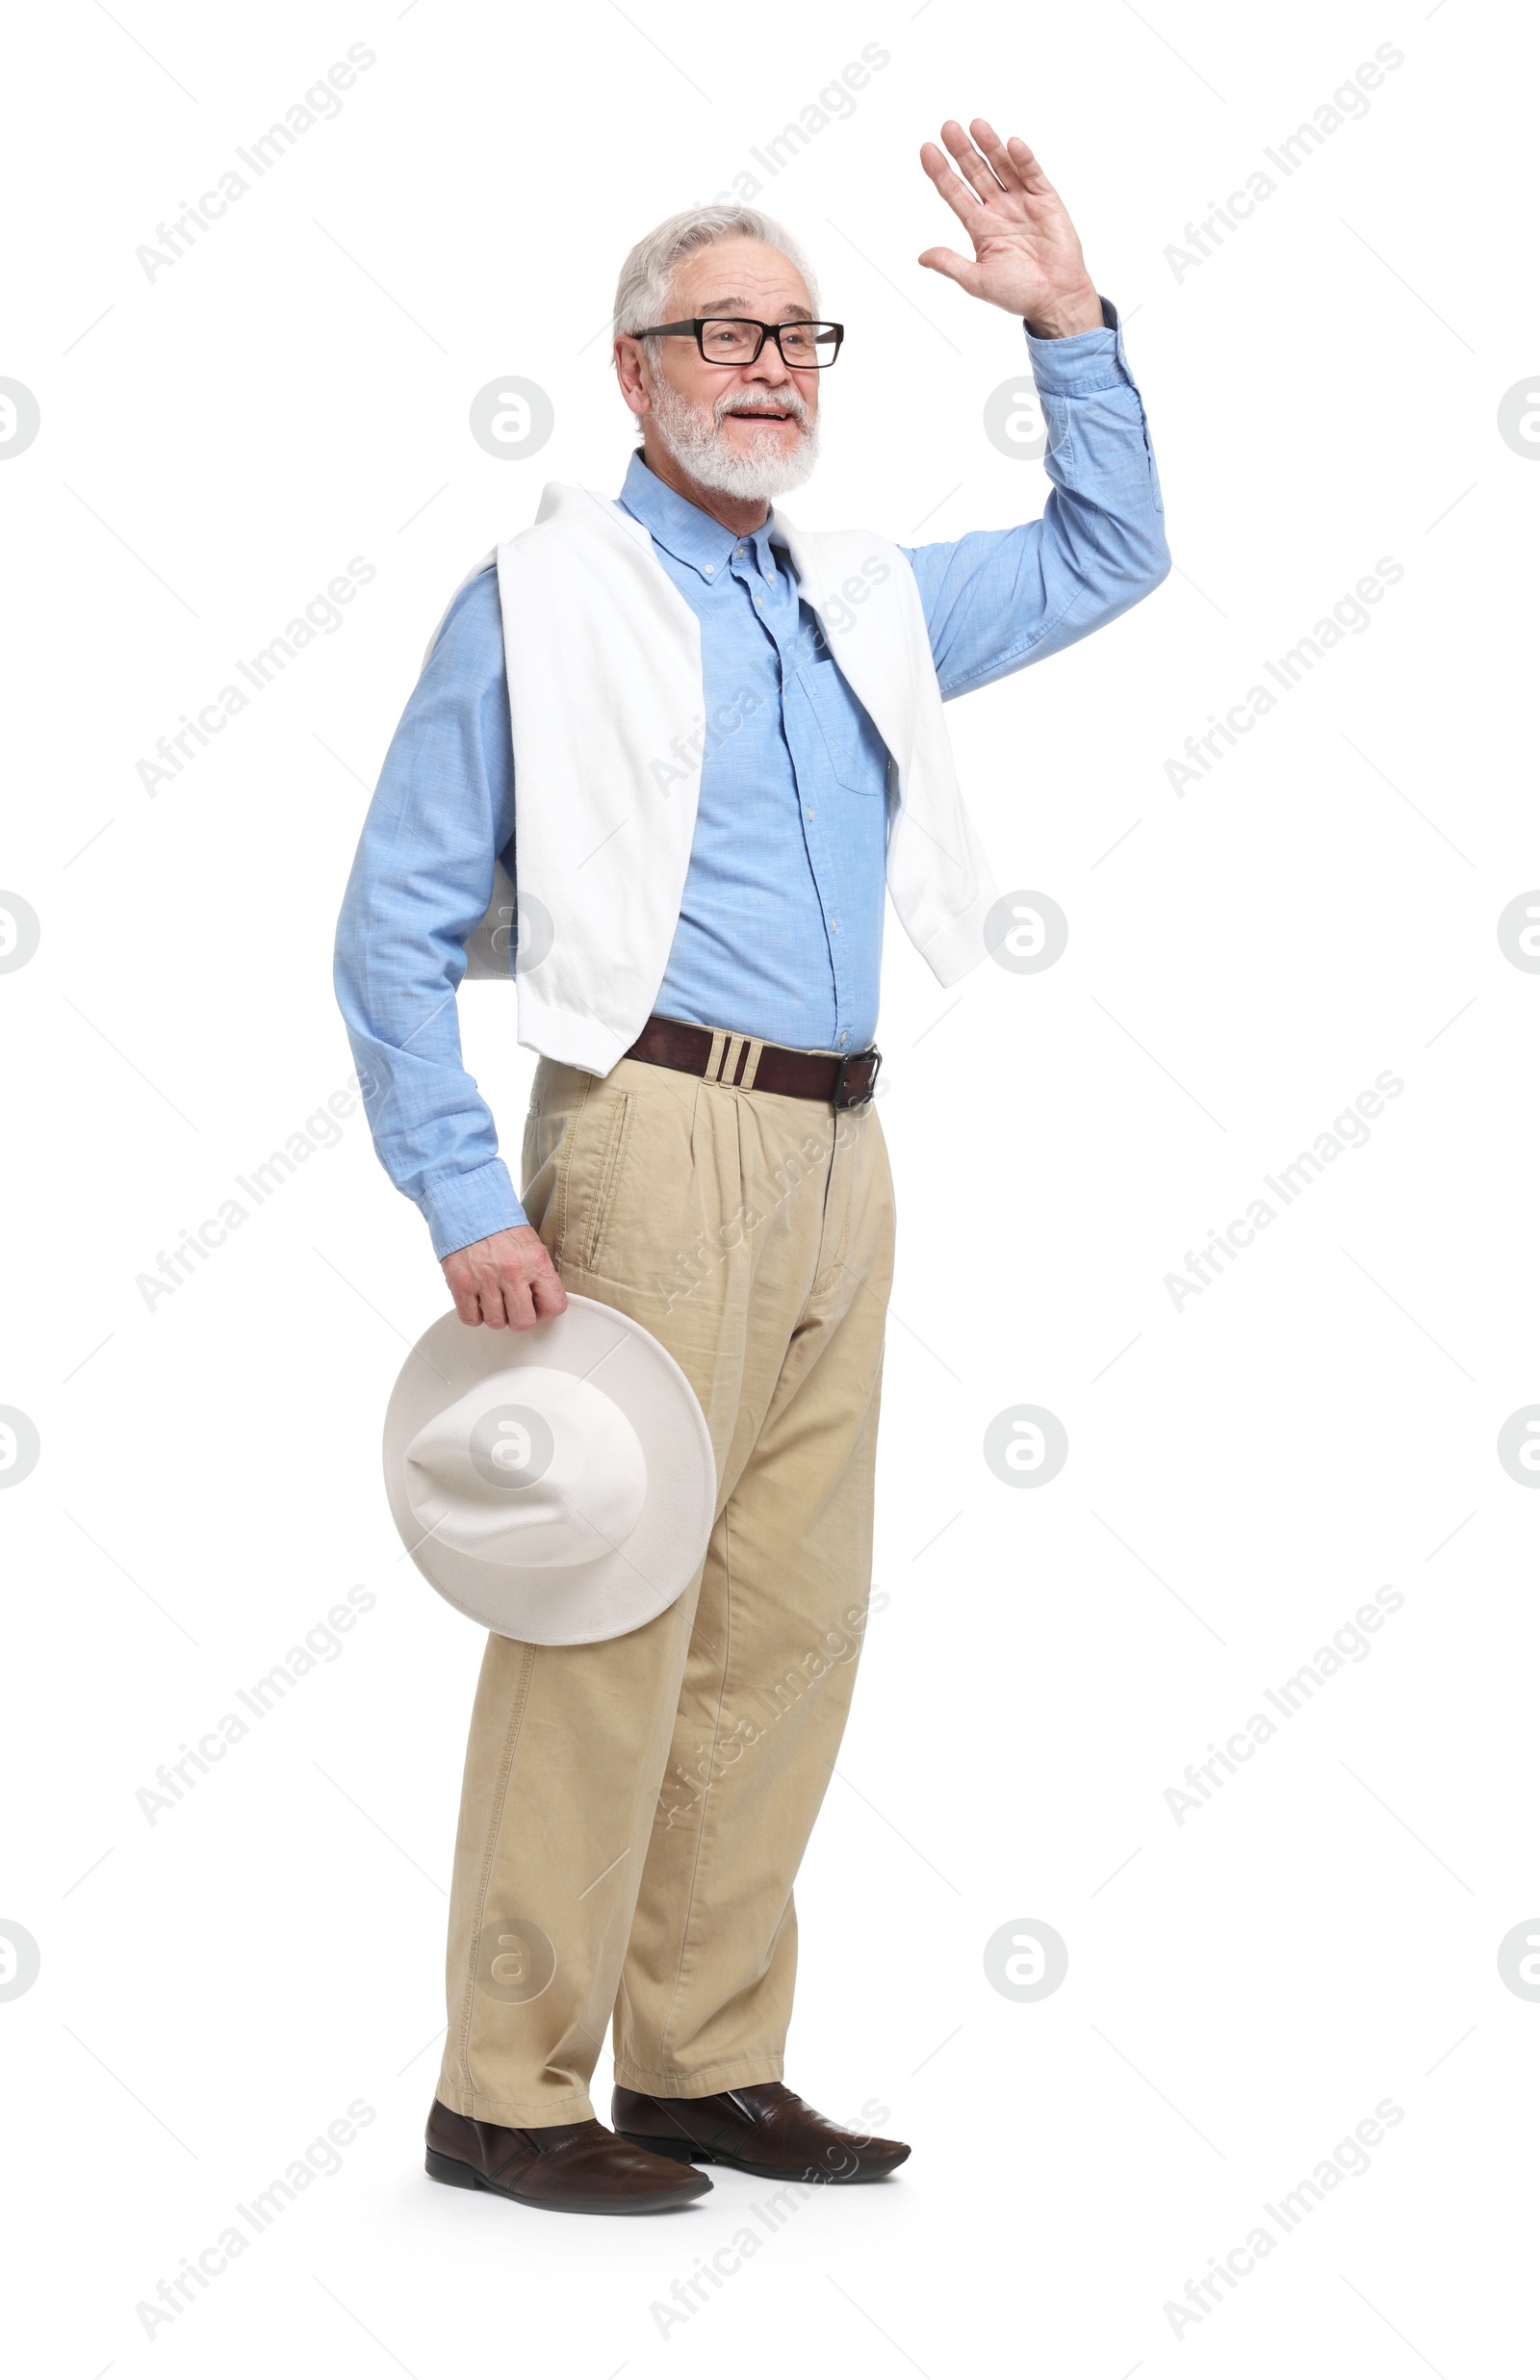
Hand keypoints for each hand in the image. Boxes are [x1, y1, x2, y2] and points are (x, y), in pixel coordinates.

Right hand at [442, 1223, 567, 1328]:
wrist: (467, 1207)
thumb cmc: (500, 1227)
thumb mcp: (532, 1245)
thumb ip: (540, 1273)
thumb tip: (544, 1302)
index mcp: (536, 1261)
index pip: (554, 1305)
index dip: (546, 1310)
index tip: (538, 1306)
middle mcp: (512, 1272)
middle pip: (524, 1321)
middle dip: (519, 1317)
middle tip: (513, 1305)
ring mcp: (485, 1279)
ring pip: (496, 1322)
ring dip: (495, 1315)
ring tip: (493, 1298)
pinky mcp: (461, 1284)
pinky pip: (471, 1318)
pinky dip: (473, 1314)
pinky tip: (477, 1300)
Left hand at [918, 118, 1101, 336]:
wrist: (1056, 298)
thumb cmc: (1019, 294)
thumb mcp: (977, 281)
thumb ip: (950, 265)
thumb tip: (922, 257)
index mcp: (981, 226)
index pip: (955, 193)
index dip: (941, 172)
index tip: (927, 150)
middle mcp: (999, 209)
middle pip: (976, 172)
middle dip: (962, 151)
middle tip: (948, 128)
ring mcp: (1022, 201)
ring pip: (1002, 167)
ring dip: (989, 146)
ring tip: (976, 125)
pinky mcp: (1046, 200)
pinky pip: (1032, 174)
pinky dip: (1023, 160)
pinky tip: (1011, 145)